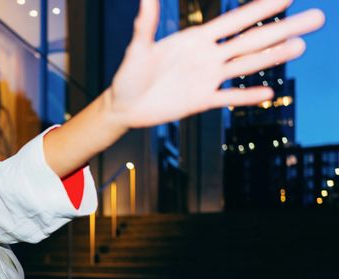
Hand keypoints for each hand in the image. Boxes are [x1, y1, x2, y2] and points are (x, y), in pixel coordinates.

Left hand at [107, 0, 324, 128]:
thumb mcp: (136, 50)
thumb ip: (145, 26)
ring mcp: (207, 78)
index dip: (260, 8)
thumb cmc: (127, 76)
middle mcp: (207, 57)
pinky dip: (246, 97)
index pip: (235, 21)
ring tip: (301, 46)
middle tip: (316, 18)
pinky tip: (268, 93)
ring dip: (273, 57)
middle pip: (251, 40)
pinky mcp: (200, 101)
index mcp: (195, 40)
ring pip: (246, 65)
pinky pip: (227, 98)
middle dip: (283, 29)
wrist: (123, 106)